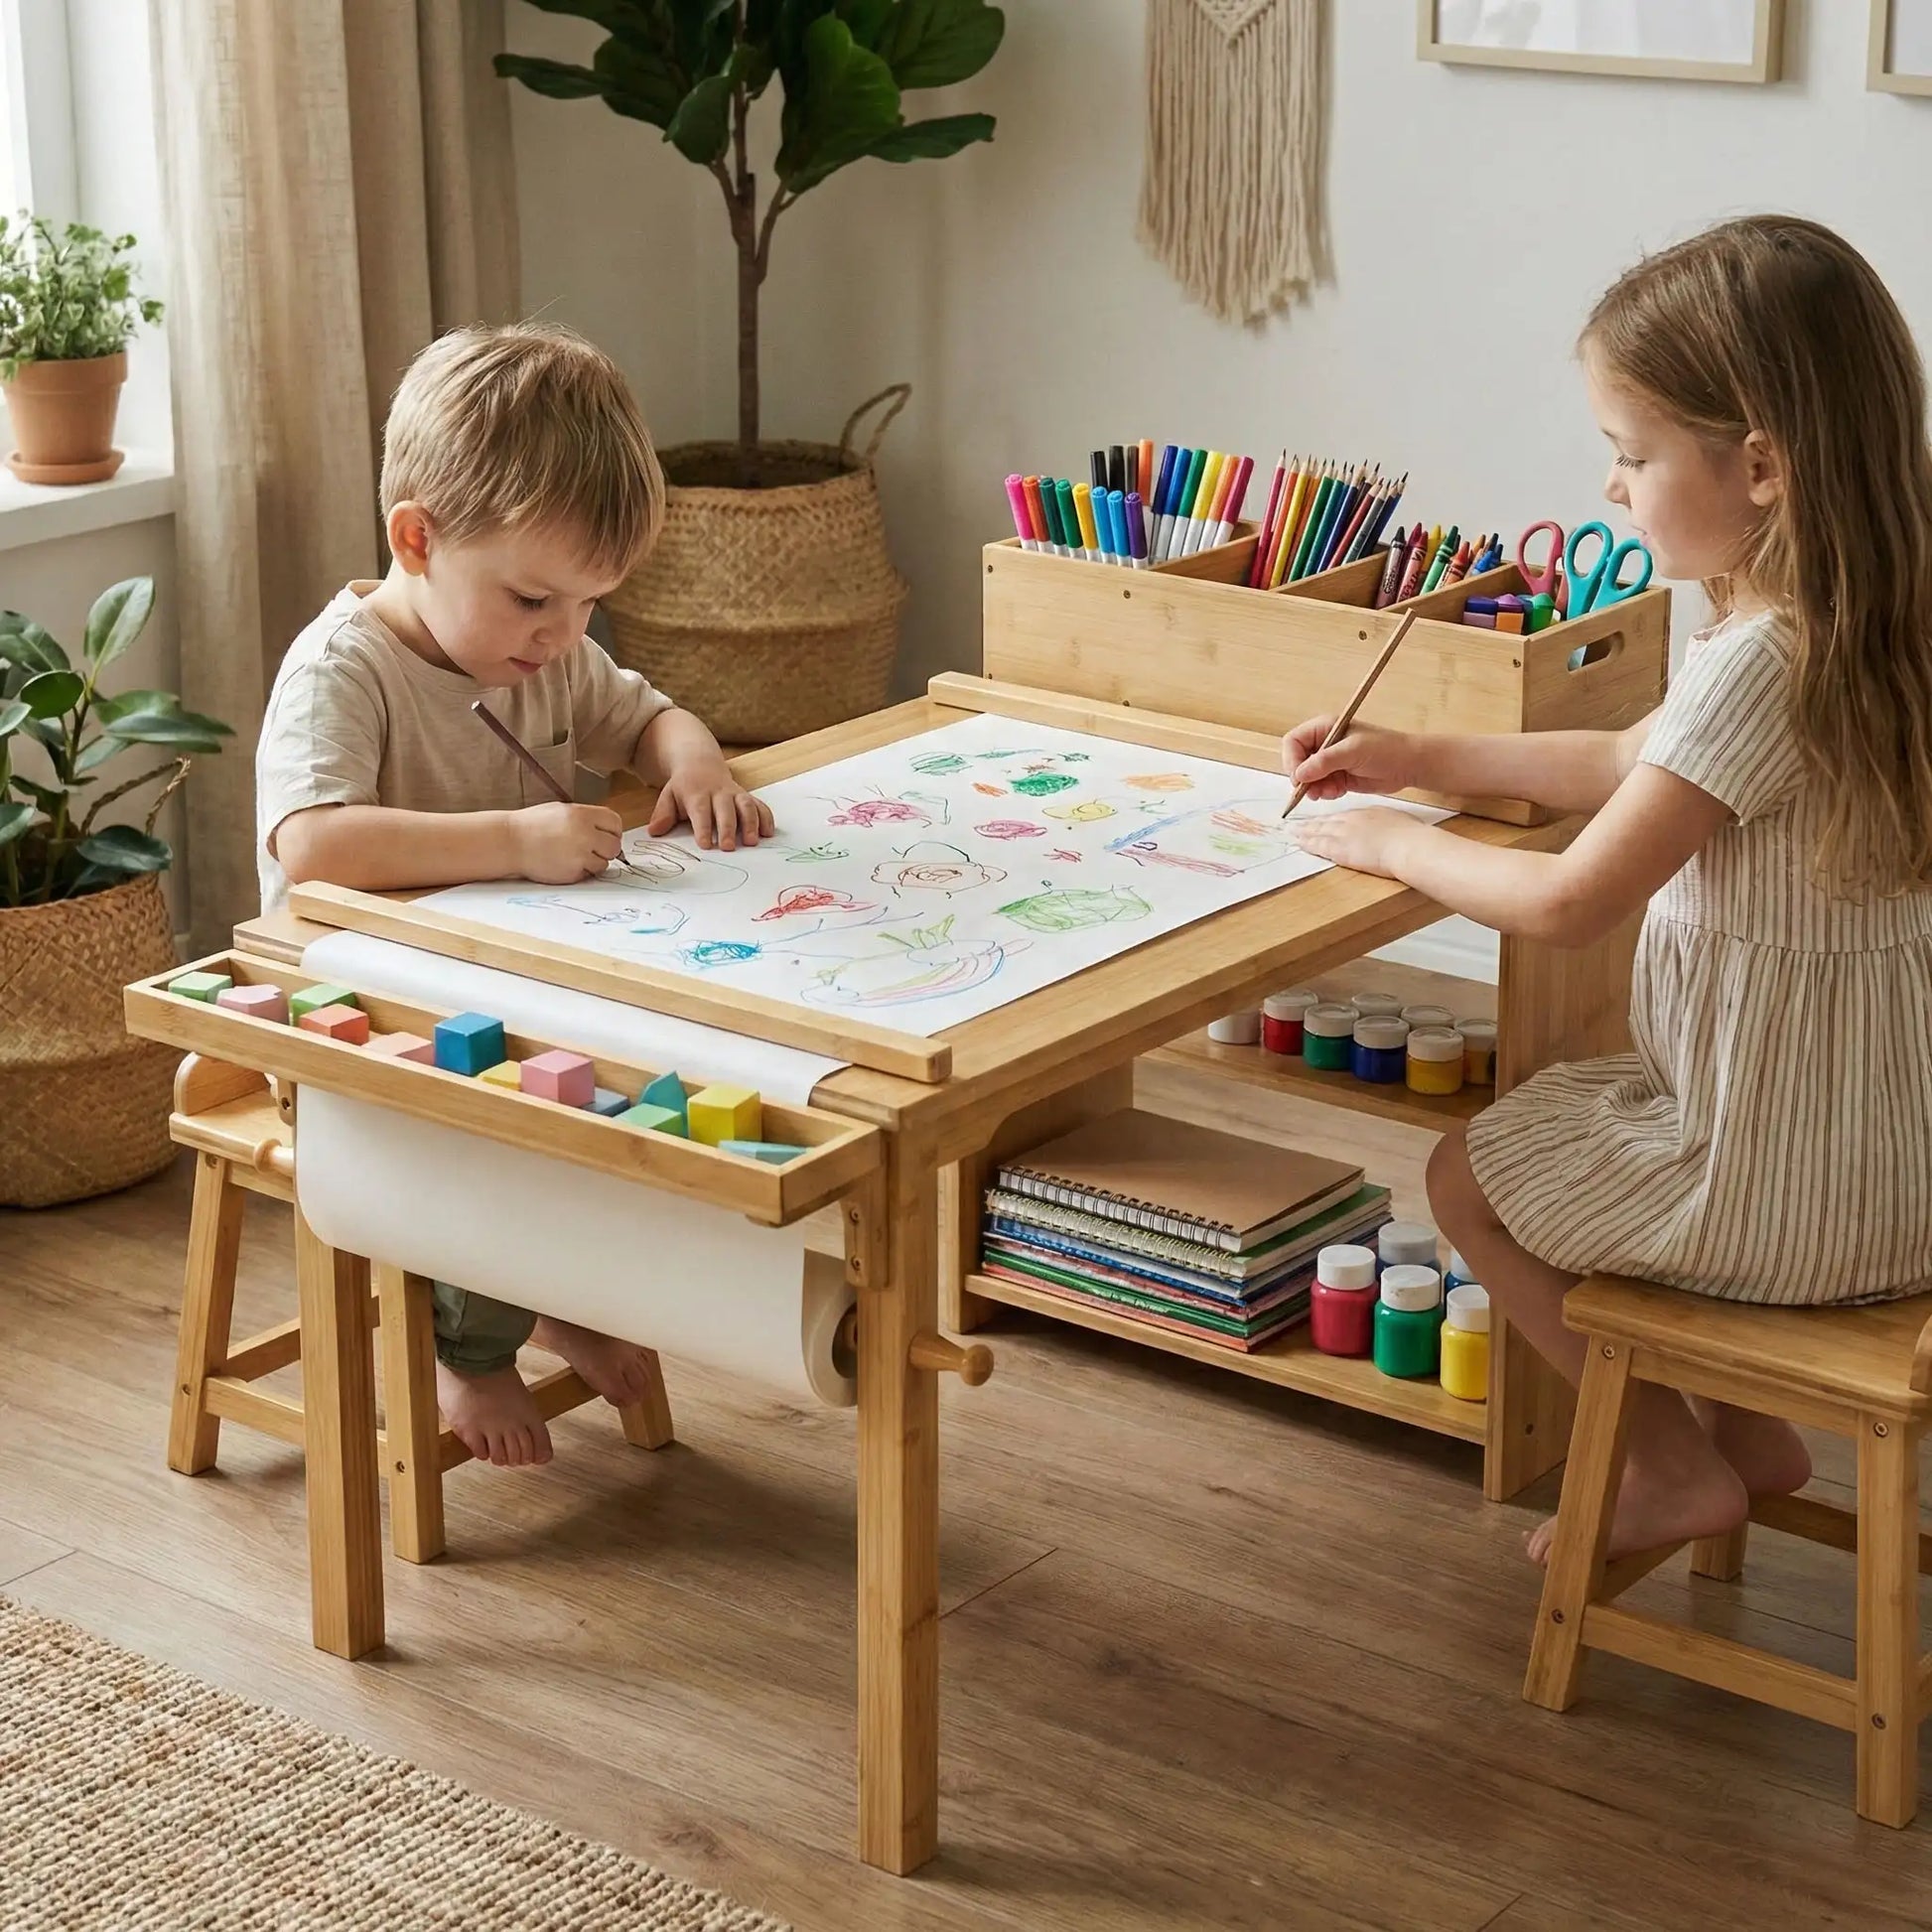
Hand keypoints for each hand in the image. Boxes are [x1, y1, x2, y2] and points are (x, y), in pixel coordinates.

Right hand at [512, 801, 623, 882]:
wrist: (509, 842)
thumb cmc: (532, 825)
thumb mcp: (561, 811)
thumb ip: (586, 819)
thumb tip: (608, 832)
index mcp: (582, 814)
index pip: (615, 822)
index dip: (613, 831)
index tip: (606, 835)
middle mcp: (584, 834)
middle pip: (614, 846)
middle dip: (607, 849)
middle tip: (593, 849)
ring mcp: (579, 855)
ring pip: (604, 863)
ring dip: (594, 862)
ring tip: (574, 855)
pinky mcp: (572, 872)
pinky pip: (588, 874)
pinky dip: (581, 871)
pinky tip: (565, 863)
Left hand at [648, 756, 775, 851]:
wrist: (700, 764)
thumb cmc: (684, 788)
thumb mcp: (668, 796)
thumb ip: (663, 814)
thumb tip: (655, 831)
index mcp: (697, 793)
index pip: (701, 811)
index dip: (704, 827)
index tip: (706, 845)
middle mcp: (719, 793)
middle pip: (726, 809)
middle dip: (728, 828)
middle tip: (729, 847)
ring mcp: (735, 794)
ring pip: (746, 805)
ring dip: (751, 823)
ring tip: (752, 842)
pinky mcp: (747, 797)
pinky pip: (760, 805)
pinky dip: (766, 818)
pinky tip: (768, 834)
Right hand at [1282, 718, 1421, 801]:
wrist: (1408, 765)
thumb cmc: (1386, 749)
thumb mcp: (1353, 752)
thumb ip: (1324, 762)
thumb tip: (1299, 775)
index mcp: (1324, 728)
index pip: (1293, 742)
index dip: (1292, 760)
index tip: (1299, 778)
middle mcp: (1324, 743)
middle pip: (1297, 761)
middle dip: (1303, 778)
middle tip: (1312, 790)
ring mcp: (1330, 761)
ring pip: (1307, 778)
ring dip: (1314, 788)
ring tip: (1330, 791)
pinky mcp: (1338, 776)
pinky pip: (1320, 787)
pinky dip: (1325, 792)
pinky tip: (1339, 791)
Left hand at [1288, 805, 1420, 879]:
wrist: (1408, 845)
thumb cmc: (1410, 837)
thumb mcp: (1398, 823)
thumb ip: (1387, 824)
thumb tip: (1388, 829)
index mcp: (1367, 814)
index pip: (1343, 816)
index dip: (1331, 819)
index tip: (1324, 820)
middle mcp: (1353, 821)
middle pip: (1328, 821)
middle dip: (1313, 823)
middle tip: (1300, 824)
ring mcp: (1345, 834)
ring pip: (1319, 831)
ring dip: (1305, 832)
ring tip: (1294, 832)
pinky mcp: (1341, 849)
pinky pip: (1319, 845)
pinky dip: (1307, 843)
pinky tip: (1300, 843)